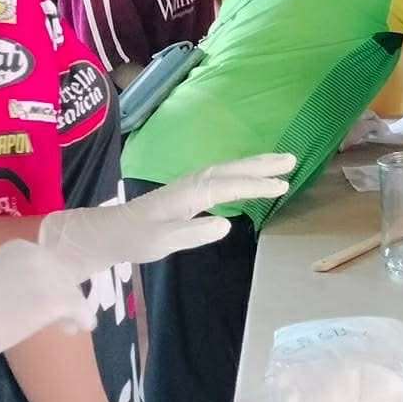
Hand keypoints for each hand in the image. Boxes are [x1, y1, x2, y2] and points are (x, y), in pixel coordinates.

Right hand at [0, 240, 91, 394]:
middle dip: (64, 297)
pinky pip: (80, 308)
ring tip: (66, 327)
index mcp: (19, 247)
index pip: (48, 264)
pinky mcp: (55, 298)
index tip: (47, 301)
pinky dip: (82, 320)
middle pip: (63, 276)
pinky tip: (74, 329)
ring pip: (72, 292)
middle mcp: (37, 255)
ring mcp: (48, 275)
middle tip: (61, 318)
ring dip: (71, 311)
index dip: (53, 283)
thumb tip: (27, 293)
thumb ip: (13, 279)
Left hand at [39, 153, 296, 277]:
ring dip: (254, 166)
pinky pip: (222, 177)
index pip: (230, 185)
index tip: (284, 185)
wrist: (109, 232)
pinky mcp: (187, 192)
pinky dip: (240, 174)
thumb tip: (227, 223)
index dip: (257, 185)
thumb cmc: (135, 239)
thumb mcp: (162, 242)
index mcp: (190, 194)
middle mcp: (192, 184)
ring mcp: (190, 186)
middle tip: (292, 159)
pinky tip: (247, 181)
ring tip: (280, 165)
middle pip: (232, 169)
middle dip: (262, 164)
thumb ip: (193, 233)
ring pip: (228, 170)